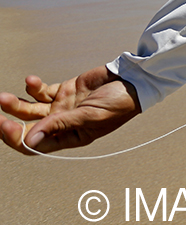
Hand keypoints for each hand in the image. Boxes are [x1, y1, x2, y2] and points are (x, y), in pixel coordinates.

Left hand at [0, 66, 140, 154]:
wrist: (133, 79)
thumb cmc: (121, 102)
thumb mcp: (90, 116)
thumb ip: (59, 125)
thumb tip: (31, 139)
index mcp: (71, 137)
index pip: (36, 145)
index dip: (17, 138)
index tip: (5, 126)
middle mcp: (63, 125)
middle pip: (27, 128)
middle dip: (9, 122)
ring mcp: (61, 108)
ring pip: (29, 110)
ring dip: (15, 104)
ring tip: (4, 97)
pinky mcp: (63, 91)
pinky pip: (40, 92)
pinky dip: (32, 87)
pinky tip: (30, 80)